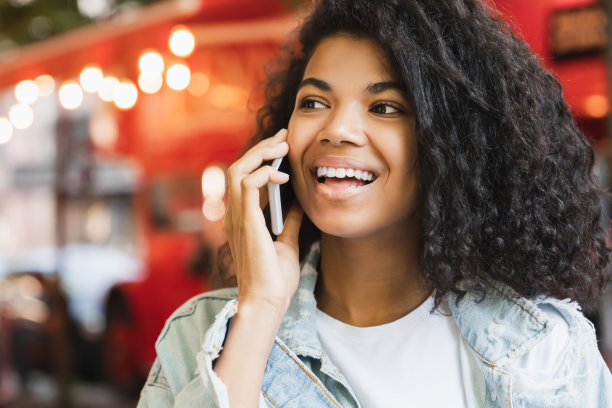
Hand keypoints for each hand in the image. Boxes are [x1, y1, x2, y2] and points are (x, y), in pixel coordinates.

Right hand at [224, 129, 303, 316]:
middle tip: (284, 138)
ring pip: (238, 170)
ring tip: (283, 148)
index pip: (243, 178)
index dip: (261, 157)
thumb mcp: (287, 243)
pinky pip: (245, 185)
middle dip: (261, 148)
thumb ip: (288, 221)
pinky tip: (281, 177)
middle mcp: (234, 215)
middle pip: (237, 168)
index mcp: (242, 219)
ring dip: (261, 155)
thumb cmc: (275, 280)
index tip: (282, 145)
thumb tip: (297, 203)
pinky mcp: (245, 222)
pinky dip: (262, 174)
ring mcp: (237, 218)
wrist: (269, 302)